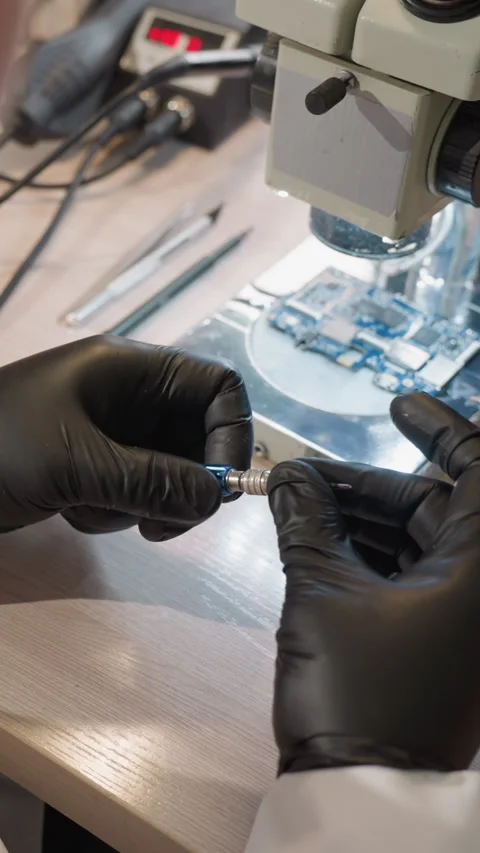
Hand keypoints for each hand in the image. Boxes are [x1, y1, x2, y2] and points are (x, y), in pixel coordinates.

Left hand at [0, 336, 251, 538]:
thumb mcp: (78, 462)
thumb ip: (153, 481)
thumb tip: (215, 500)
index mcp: (131, 371)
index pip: (217, 388)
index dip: (231, 434)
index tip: (220, 486)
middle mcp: (131, 399)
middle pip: (198, 439)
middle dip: (186, 484)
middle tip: (164, 522)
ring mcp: (113, 435)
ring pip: (169, 475)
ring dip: (143, 503)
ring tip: (92, 507)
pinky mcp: (95, 467)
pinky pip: (136, 493)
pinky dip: (115, 512)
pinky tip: (72, 510)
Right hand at [268, 393, 479, 774]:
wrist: (366, 791)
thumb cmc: (357, 689)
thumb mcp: (321, 594)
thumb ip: (306, 522)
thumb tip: (289, 476)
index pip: (476, 468)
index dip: (439, 426)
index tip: (396, 405)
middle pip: (435, 505)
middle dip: (368, 485)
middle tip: (306, 479)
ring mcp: (465, 618)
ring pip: (419, 542)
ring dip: (362, 520)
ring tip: (303, 509)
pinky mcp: (443, 641)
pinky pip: (414, 577)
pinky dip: (371, 556)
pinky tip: (322, 546)